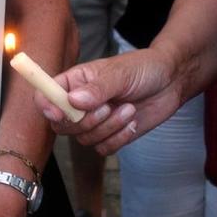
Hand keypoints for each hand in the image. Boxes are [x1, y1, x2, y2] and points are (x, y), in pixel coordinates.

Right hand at [35, 48, 181, 154]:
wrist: (170, 81)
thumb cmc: (143, 69)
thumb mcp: (121, 73)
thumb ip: (97, 88)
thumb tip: (73, 101)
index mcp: (75, 81)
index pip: (47, 94)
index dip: (46, 105)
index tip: (57, 112)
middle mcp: (79, 103)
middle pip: (62, 125)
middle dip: (86, 121)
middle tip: (107, 107)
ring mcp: (94, 121)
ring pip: (84, 138)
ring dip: (109, 127)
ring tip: (129, 108)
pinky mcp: (110, 135)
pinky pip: (103, 148)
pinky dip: (119, 138)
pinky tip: (132, 121)